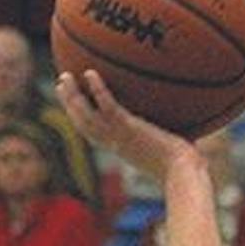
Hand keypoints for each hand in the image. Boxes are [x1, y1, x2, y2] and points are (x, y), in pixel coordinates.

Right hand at [56, 70, 195, 180]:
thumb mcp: (169, 152)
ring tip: (64, 77)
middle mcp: (115, 143)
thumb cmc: (182, 168)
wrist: (183, 173)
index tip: (73, 105)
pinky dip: (97, 90)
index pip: (94, 134)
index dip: (80, 119)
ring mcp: (120, 136)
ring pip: (86, 115)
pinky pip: (107, 105)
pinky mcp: (129, 128)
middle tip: (61, 83)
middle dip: (69, 104)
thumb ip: (165, 139)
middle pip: (83, 123)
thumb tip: (180, 128)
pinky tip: (91, 72)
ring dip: (72, 96)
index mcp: (120, 149)